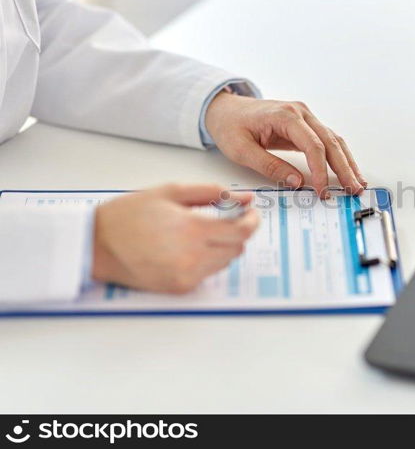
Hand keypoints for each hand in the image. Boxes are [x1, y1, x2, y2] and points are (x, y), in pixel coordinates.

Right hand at [92, 184, 258, 292]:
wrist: (94, 245)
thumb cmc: (129, 215)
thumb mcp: (170, 191)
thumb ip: (212, 192)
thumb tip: (244, 198)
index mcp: (192, 230)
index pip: (242, 231)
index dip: (252, 221)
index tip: (251, 214)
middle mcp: (193, 258)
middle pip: (237, 248)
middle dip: (237, 232)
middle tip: (226, 219)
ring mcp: (187, 276)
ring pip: (225, 262)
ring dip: (222, 247)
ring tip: (200, 233)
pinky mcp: (179, 289)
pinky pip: (207, 274)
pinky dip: (206, 261)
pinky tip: (186, 249)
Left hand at [204, 92, 365, 197]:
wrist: (225, 109)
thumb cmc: (230, 126)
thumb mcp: (242, 150)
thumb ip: (269, 166)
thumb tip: (296, 182)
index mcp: (285, 115)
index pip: (313, 145)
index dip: (321, 170)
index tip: (323, 190)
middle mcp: (300, 113)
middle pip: (330, 142)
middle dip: (344, 168)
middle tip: (353, 189)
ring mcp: (305, 117)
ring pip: (334, 140)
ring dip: (347, 163)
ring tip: (357, 183)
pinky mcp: (305, 125)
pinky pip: (327, 141)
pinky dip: (339, 157)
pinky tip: (348, 171)